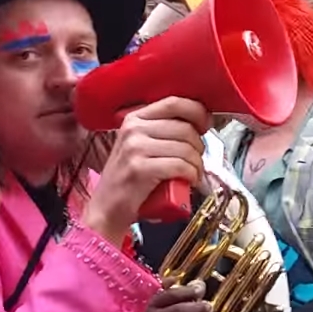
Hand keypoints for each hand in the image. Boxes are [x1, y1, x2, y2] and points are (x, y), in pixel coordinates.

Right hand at [83, 97, 210, 242]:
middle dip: (199, 146)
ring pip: (185, 148)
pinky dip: (191, 175)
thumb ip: (163, 130)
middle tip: (197, 160)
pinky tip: (189, 180)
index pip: (174, 102)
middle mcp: (133, 129)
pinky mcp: (140, 169)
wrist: (106, 209)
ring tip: (193, 173)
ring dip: (197, 164)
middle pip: (184, 128)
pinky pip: (180, 166)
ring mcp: (135, 148)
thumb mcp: (140, 146)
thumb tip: (200, 122)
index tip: (205, 125)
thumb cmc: (129, 179)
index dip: (197, 111)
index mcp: (134, 118)